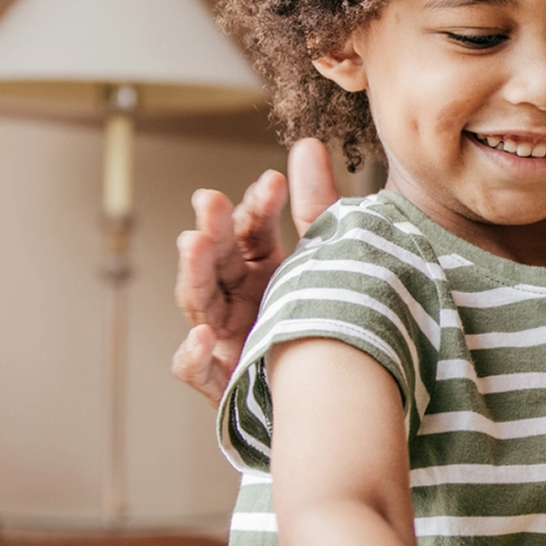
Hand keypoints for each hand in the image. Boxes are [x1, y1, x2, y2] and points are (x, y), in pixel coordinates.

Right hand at [170, 137, 340, 399]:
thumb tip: (306, 143)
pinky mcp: (227, 386)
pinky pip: (199, 372)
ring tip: (196, 242)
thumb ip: (316, 206)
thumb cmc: (335, 326)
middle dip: (212, 231)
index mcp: (265, 273)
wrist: (351, 402)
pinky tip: (203, 338)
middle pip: (216, 263)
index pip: (249, 234)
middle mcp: (242, 304)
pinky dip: (194, 357)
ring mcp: (229, 343)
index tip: (271, 182)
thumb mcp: (329, 260)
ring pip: (200, 305)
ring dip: (194, 273)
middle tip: (213, 201)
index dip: (254, 208)